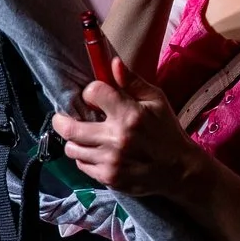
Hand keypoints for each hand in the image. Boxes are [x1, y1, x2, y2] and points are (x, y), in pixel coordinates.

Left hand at [52, 52, 203, 201]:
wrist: (178, 169)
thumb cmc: (166, 131)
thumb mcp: (156, 101)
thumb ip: (132, 82)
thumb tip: (113, 62)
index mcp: (129, 114)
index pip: (93, 93)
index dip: (90, 92)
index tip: (92, 96)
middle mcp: (117, 138)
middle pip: (70, 128)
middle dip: (61, 120)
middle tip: (61, 118)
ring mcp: (111, 160)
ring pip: (72, 148)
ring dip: (73, 140)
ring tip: (82, 136)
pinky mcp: (108, 177)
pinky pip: (81, 165)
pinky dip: (84, 157)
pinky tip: (95, 151)